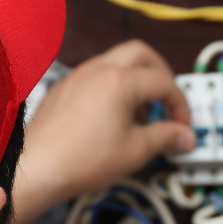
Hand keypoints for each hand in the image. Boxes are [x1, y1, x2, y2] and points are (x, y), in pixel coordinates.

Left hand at [12, 40, 194, 223]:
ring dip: (136, 81)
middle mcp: (96, 70)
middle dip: (161, 75)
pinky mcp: (62, 89)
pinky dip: (112, 88)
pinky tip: (112, 119)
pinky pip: (94, 76)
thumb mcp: (136, 151)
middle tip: (167, 100)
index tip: (182, 126)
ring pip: (116, 62)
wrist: (37, 169)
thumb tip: (184, 136)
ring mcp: (76, 76)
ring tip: (139, 115)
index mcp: (119, 80)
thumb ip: (166, 138)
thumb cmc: (80, 160)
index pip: (164, 81)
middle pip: (141, 54)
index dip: (180, 104)